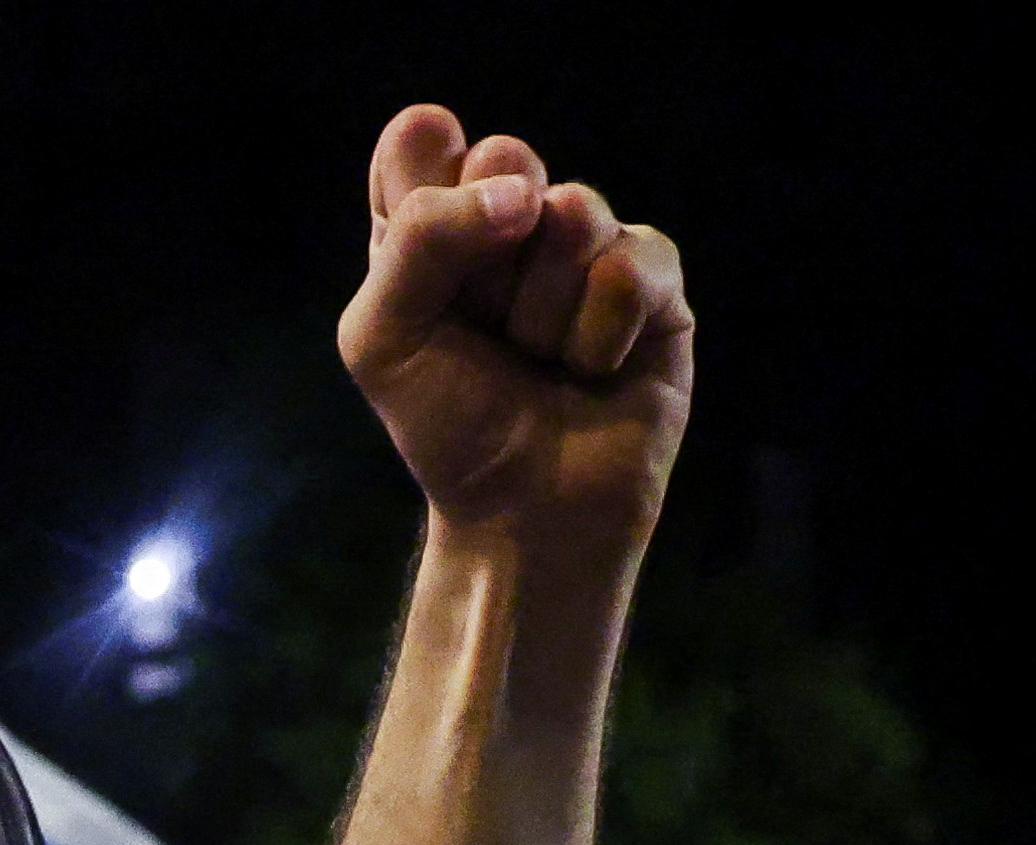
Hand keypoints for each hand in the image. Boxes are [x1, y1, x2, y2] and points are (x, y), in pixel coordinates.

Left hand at [338, 107, 691, 573]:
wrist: (523, 514)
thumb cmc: (448, 428)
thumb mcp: (383, 339)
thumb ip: (418, 240)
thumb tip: (526, 196)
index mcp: (433, 219)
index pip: (422, 138)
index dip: (425, 191)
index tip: (427, 273)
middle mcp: (511, 217)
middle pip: (505, 157)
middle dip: (487, 257)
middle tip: (485, 324)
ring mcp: (586, 243)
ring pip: (572, 213)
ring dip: (541, 311)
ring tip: (539, 359)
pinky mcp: (652, 279)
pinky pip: (629, 263)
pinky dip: (597, 334)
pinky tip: (591, 371)